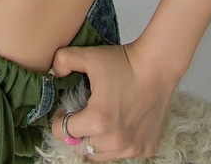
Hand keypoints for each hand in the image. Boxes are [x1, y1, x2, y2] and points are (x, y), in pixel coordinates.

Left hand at [50, 41, 176, 160]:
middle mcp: (114, 140)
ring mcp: (131, 147)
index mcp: (97, 120)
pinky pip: (122, 154)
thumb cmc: (124, 62)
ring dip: (96, 140)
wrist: (158, 66)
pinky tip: (120, 123)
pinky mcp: (145, 149)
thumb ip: (63, 59)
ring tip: (101, 120)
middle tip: (84, 113)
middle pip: (81, 146)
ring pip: (101, 154)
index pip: (63, 132)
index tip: (66, 109)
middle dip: (79, 131)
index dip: (60, 119)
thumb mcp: (89, 55)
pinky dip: (117, 143)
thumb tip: (53, 74)